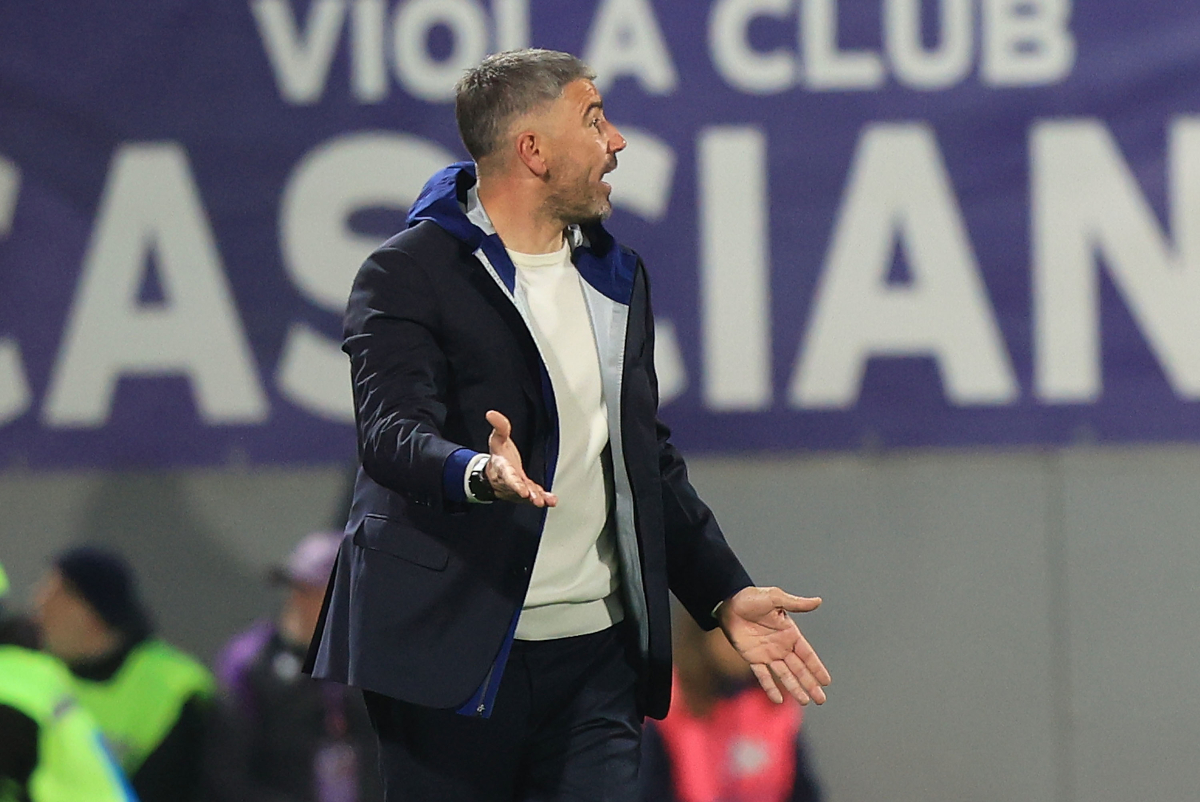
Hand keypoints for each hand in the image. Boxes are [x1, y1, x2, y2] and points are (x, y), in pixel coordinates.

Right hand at [484, 410, 557, 507]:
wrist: (494, 473)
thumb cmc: (498, 456)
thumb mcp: (497, 439)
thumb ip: (499, 427)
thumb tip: (491, 413)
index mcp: (502, 468)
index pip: (508, 476)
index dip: (515, 484)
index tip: (522, 490)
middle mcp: (510, 481)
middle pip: (518, 488)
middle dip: (526, 494)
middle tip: (535, 499)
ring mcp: (519, 488)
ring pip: (527, 495)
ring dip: (535, 498)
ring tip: (543, 502)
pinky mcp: (526, 491)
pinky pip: (534, 495)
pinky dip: (544, 499)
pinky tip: (552, 501)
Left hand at [717, 586, 830, 705]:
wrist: (728, 603)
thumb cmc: (752, 598)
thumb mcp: (775, 598)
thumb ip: (796, 604)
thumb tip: (818, 601)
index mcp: (790, 633)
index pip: (807, 654)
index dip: (817, 668)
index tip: (827, 682)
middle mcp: (781, 646)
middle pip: (799, 669)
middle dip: (810, 684)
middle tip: (821, 700)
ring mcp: (767, 654)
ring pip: (784, 675)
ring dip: (795, 688)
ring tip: (805, 701)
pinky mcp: (752, 658)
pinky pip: (763, 676)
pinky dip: (770, 687)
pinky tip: (778, 699)